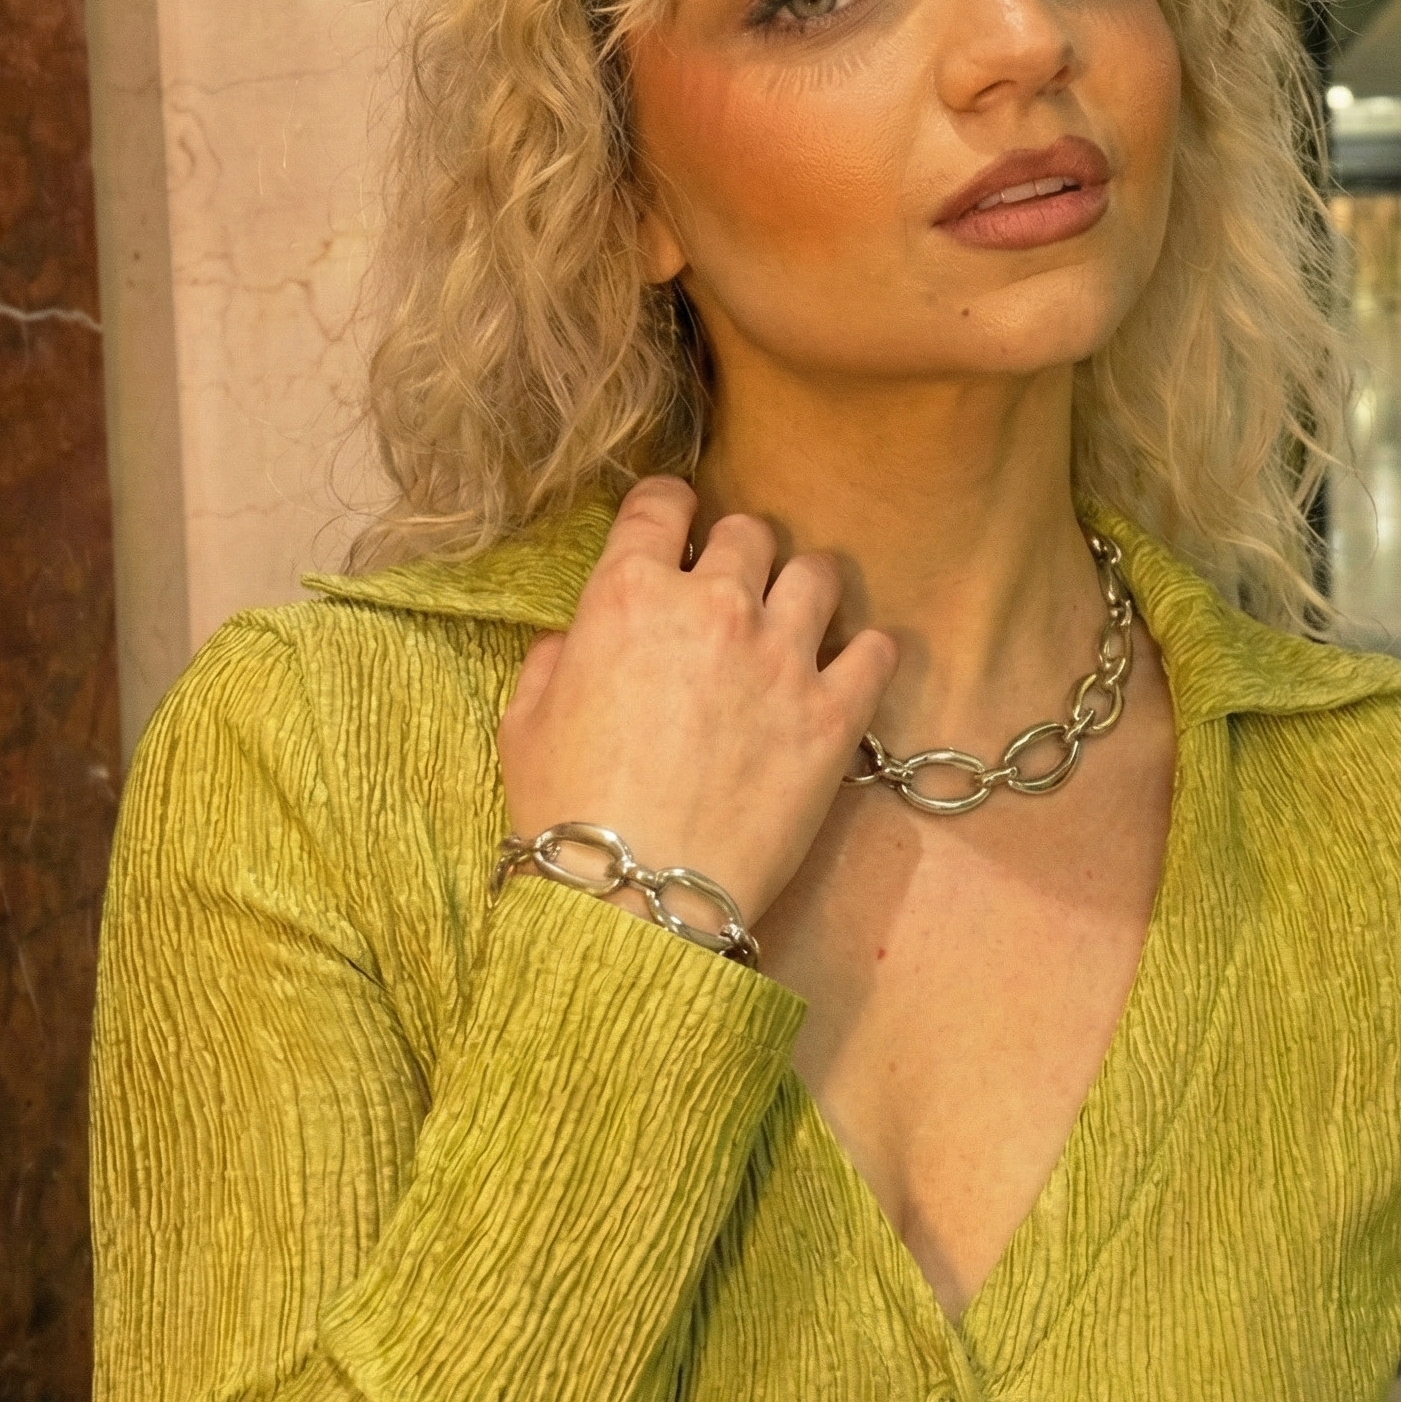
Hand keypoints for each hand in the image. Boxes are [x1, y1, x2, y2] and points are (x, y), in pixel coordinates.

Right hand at [498, 476, 897, 923]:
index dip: (672, 508)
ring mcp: (781, 657)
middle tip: (735, 590)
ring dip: (805, 588)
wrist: (635, 899)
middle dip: (741, 552)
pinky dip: (868, 654)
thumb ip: (553, 659)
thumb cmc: (566, 813)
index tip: (680, 526)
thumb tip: (574, 641)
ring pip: (819, 572)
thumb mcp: (524, 722)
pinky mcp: (833, 714)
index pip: (663, 502)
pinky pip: (876, 651)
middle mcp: (713, 606)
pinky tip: (853, 669)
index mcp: (629, 595)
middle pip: (751, 531)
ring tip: (796, 620)